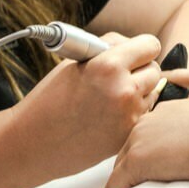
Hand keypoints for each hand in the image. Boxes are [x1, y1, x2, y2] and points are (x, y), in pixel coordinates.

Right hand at [11, 32, 162, 177]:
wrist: (33, 142)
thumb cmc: (50, 99)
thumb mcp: (77, 63)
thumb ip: (109, 50)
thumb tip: (135, 46)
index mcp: (109, 65)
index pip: (151, 45)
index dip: (142, 48)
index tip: (136, 53)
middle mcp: (124, 89)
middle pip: (155, 69)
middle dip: (141, 69)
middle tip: (122, 75)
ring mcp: (129, 115)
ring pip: (153, 92)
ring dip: (140, 91)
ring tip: (112, 97)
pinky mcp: (128, 135)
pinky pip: (145, 113)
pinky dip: (134, 111)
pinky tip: (111, 114)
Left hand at [106, 97, 188, 187]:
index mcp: (168, 111)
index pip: (148, 135)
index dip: (151, 155)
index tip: (157, 172)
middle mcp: (149, 121)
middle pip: (129, 149)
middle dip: (134, 170)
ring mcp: (139, 140)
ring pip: (121, 167)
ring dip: (127, 184)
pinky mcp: (136, 161)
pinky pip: (116, 184)